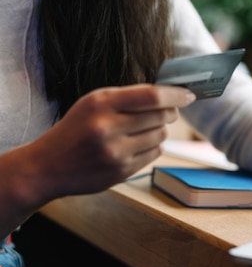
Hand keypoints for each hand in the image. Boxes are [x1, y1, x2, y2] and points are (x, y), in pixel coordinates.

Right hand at [24, 84, 194, 201]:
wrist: (47, 166)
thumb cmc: (76, 128)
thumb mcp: (93, 103)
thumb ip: (128, 97)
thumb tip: (170, 95)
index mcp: (100, 104)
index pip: (152, 96)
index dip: (175, 94)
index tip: (189, 95)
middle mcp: (108, 128)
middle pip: (161, 116)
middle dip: (170, 112)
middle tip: (167, 111)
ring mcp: (115, 153)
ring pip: (161, 135)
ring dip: (160, 130)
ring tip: (143, 129)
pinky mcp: (122, 172)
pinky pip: (155, 153)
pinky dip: (153, 146)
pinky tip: (137, 144)